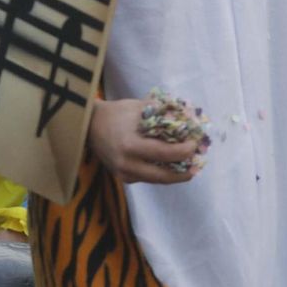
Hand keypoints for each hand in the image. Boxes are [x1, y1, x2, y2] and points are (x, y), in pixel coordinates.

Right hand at [87, 98, 201, 184]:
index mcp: (130, 145)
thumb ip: (163, 112)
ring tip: (189, 168)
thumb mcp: (140, 106)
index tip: (195, 144)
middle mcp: (126, 164)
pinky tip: (171, 167)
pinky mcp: (122, 177)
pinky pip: (146, 178)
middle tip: (197, 166)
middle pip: (162, 176)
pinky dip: (160, 174)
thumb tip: (189, 115)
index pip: (164, 153)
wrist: (90, 125)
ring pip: (155, 180)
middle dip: (182, 173)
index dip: (183, 151)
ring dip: (173, 175)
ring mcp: (123, 173)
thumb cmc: (117, 113)